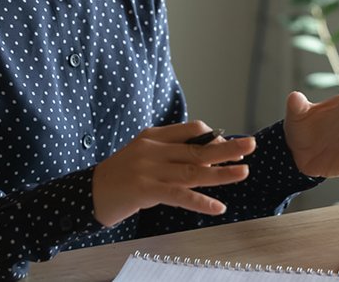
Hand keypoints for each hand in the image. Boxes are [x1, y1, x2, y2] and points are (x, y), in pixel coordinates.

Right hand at [91, 121, 255, 226]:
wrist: (87, 193)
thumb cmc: (119, 176)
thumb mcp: (143, 155)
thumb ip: (169, 151)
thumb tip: (203, 152)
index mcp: (154, 136)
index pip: (191, 130)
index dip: (215, 137)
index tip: (231, 147)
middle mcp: (153, 149)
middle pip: (197, 147)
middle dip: (227, 147)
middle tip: (251, 145)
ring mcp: (148, 169)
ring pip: (192, 170)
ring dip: (221, 172)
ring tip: (243, 172)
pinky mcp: (144, 190)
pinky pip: (178, 196)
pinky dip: (200, 201)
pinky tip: (217, 207)